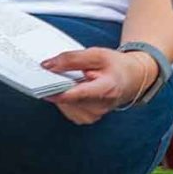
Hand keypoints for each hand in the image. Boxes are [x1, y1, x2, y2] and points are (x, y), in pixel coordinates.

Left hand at [42, 47, 159, 124]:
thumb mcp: (97, 54)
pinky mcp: (86, 119)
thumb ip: (72, 59)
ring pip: (64, 104)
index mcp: (108, 89)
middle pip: (68, 99)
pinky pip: (67, 108)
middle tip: (55, 73)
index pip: (78, 93)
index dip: (59, 89)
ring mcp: (93, 115)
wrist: (130, 80)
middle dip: (57, 85)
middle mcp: (100, 107)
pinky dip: (65, 98)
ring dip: (62, 91)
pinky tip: (73, 89)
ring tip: (72, 80)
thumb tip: (47, 66)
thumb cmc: (115, 66)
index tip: (42, 83)